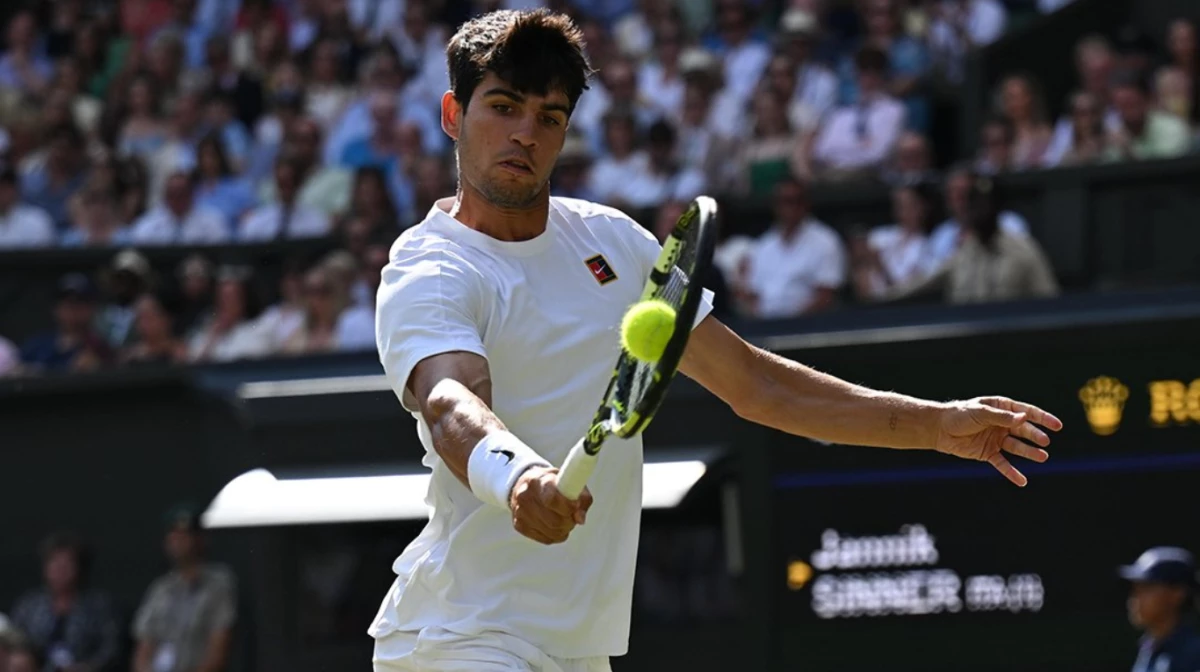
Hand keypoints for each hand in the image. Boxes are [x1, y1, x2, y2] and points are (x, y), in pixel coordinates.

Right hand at [509, 466, 592, 544]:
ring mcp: (520, 512)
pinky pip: (546, 539)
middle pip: (554, 520)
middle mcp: (525, 496)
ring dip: (564, 529)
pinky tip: (555, 525)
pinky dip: (555, 535)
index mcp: (538, 480)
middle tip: (572, 515)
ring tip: (564, 519)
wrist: (526, 484)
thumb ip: (581, 498)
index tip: (576, 506)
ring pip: (552, 532)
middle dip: (569, 521)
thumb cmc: (553, 483)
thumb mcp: (570, 481)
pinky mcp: (519, 525)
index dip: (567, 506)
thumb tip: (580, 519)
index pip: (552, 499)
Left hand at [933, 396, 1062, 486]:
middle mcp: (1002, 424)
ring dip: (1029, 452)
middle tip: (1045, 442)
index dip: (1043, 419)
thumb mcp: (980, 413)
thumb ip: (1001, 417)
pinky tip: (1022, 482)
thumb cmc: (959, 415)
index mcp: (1002, 408)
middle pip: (1024, 431)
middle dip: (1035, 436)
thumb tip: (1023, 418)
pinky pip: (1003, 464)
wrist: (939, 429)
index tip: (1058, 426)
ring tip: (1042, 457)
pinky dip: (1012, 473)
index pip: (1026, 413)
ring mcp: (996, 439)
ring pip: (1017, 447)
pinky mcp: (988, 453)